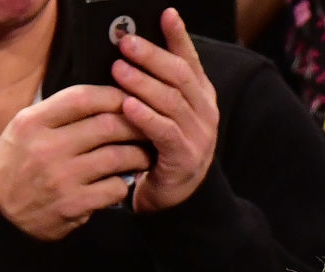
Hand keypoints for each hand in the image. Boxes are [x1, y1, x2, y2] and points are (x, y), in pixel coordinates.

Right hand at [0, 84, 149, 240]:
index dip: (113, 96)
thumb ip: (55, 114)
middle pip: (106, 125)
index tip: (128, 100)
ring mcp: (61, 178)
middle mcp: (47, 147)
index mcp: (33, 122)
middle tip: (146, 129)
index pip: (83, 97)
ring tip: (144, 155)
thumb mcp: (22, 130)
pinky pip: (113, 189)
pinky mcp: (73, 206)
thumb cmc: (13, 168)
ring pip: (116, 157)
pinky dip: (123, 185)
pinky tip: (122, 183)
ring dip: (137, 155)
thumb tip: (100, 101)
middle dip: (134, 126)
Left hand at [115, 11, 218, 213]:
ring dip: (143, 83)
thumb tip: (130, 52)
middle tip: (126, 43)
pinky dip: (145, 117)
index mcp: (202, 96)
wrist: (176, 199)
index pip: (190, 60)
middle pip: (179, 76)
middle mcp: (205, 113)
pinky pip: (164, 132)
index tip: (165, 13)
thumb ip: (157, 86)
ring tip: (119, 69)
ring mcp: (199, 136)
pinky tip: (128, 106)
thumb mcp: (164, 113)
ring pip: (171, 101)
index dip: (178, 36)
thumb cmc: (162, 150)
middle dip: (152, 56)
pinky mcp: (185, 158)